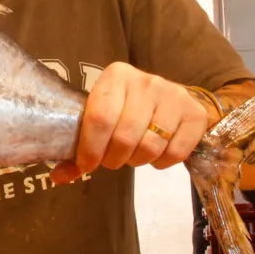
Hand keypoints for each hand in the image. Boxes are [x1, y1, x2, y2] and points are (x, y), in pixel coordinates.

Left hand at [50, 63, 208, 184]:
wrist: (166, 99)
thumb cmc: (124, 109)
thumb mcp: (100, 116)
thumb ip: (79, 147)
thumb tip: (59, 177)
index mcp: (116, 75)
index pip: (99, 119)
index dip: (90, 149)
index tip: (87, 164)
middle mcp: (147, 80)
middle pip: (124, 137)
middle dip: (114, 159)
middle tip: (113, 159)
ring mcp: (174, 95)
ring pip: (150, 147)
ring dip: (138, 161)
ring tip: (134, 154)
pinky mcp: (195, 113)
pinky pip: (175, 153)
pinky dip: (162, 163)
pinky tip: (157, 152)